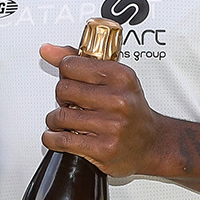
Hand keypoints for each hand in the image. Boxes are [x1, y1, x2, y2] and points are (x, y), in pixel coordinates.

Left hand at [39, 43, 164, 177]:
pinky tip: (59, 135)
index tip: (71, 79)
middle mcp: (118, 100)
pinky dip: (52, 138)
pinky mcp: (103, 149)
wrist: (151, 142)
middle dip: (62, 97)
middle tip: (71, 102)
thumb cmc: (130, 108)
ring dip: (56, 120)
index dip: (66, 73)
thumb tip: (47, 50)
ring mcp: (112, 126)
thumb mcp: (112, 78)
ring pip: (60, 116)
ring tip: (67, 120)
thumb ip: (79, 61)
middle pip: (63, 90)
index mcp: (121, 77)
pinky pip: (61, 140)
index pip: (71, 65)